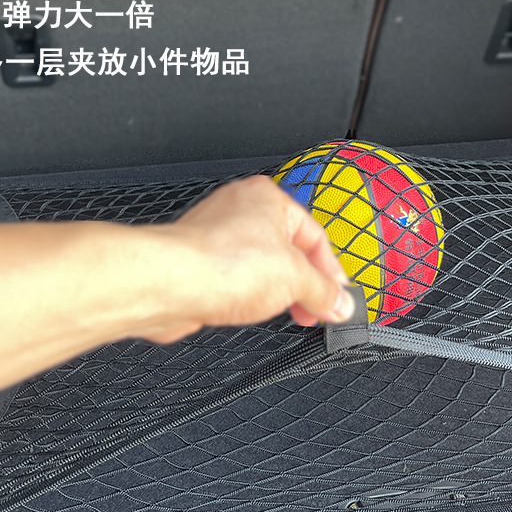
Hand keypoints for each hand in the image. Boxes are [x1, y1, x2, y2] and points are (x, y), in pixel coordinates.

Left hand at [166, 175, 355, 334]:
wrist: (170, 283)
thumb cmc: (222, 263)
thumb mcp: (295, 279)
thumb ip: (324, 292)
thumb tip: (340, 303)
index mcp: (268, 199)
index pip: (314, 235)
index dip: (331, 272)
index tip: (338, 299)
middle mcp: (239, 210)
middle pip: (287, 251)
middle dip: (304, 285)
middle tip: (314, 310)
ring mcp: (215, 235)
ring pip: (259, 266)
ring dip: (276, 292)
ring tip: (284, 312)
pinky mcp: (198, 262)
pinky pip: (234, 278)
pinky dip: (247, 295)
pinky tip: (249, 310)